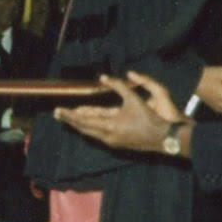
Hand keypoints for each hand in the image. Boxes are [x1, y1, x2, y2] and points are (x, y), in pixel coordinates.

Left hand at [55, 75, 188, 154]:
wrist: (163, 139)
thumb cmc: (150, 118)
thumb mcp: (134, 99)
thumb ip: (118, 86)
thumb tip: (103, 77)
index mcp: (110, 125)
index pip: (84, 120)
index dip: (70, 115)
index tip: (58, 110)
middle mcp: (108, 136)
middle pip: (83, 128)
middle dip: (71, 120)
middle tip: (58, 114)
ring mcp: (112, 142)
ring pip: (90, 133)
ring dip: (80, 125)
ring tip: (70, 117)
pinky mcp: (117, 144)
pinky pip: (97, 135)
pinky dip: (90, 128)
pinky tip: (87, 125)